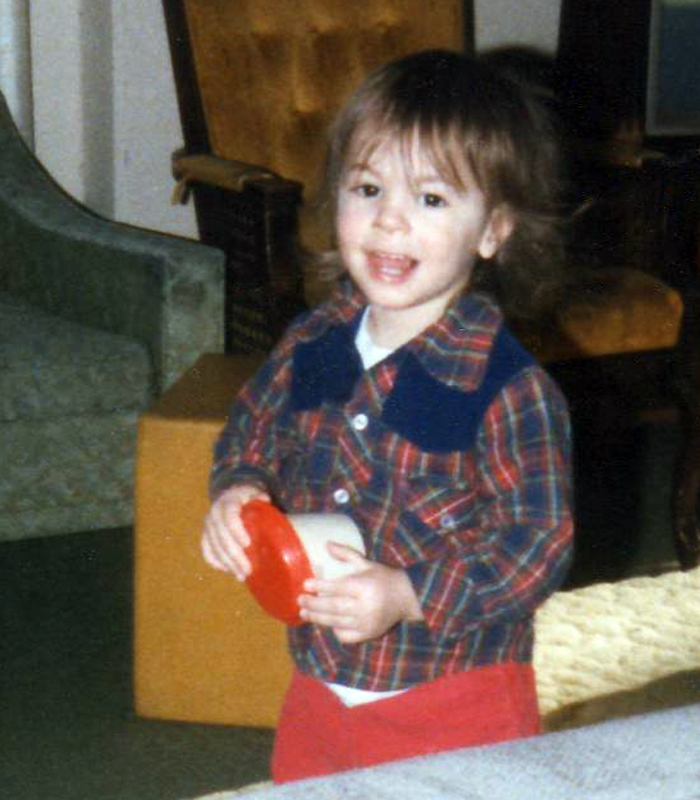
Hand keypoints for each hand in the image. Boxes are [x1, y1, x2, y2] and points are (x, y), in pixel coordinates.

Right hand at [202, 485, 269, 580]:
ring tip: (241, 575)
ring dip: (226, 563)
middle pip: (221, 536)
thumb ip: (265, 502)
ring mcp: (208, 525)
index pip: (229, 517)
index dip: (236, 531)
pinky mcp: (205, 535)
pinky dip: (216, 562)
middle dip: (234, 555)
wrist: (230, 494)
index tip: (247, 544)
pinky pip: (206, 550)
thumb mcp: (257, 494)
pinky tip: (228, 570)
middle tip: (247, 569)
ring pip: (213, 546)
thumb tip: (276, 510)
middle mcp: (214, 513)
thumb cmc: (248, 497)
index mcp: (229, 501)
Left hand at [298, 543, 423, 643]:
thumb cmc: (383, 577)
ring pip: (337, 622)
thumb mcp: (366, 563)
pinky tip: (325, 624)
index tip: (306, 584)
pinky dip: (334, 631)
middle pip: (334, 607)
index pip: (338, 588)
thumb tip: (326, 544)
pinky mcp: (369, 634)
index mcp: (365, 586)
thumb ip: (346, 554)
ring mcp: (367, 622)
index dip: (320, 587)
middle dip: (314, 604)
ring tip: (304, 613)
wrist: (406, 597)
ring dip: (318, 618)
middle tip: (300, 600)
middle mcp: (366, 606)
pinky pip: (346, 636)